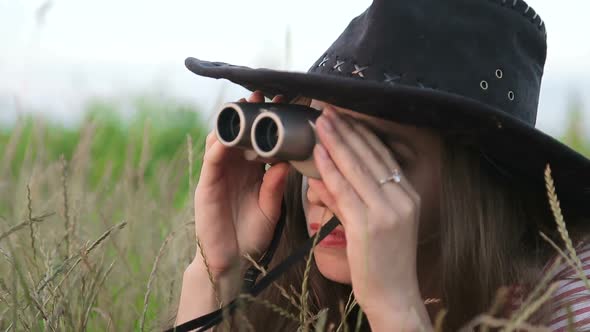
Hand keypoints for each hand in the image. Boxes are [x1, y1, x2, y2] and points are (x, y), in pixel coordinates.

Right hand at [192, 91, 289, 278]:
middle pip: (240, 134)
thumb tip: (287, 163)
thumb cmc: (251, 235)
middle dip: (250, 113)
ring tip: (245, 106)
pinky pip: (211, 161)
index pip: (260, 140)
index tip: (285, 106)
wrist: (231, 260)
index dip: (270, 124)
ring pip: (222, 140)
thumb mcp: (270, 209)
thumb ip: (276, 187)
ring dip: (233, 123)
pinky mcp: (206, 185)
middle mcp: (236, 168)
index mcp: (253, 172)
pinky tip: (227, 137)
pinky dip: (218, 147)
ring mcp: (219, 174)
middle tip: (264, 95)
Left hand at [308, 106, 431, 329]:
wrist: (394, 296)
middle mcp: (402, 199)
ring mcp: (388, 211)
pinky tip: (318, 153)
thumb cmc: (384, 262)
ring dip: (336, 142)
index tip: (345, 116)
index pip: (383, 156)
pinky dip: (329, 169)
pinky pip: (345, 190)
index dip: (362, 133)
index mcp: (408, 195)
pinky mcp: (369, 225)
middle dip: (347, 130)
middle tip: (328, 109)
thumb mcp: (381, 224)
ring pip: (357, 168)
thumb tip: (336, 177)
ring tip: (320, 122)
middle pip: (370, 156)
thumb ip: (365, 199)